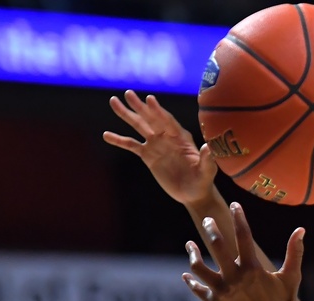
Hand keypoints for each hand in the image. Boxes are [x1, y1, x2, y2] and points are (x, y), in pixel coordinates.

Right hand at [102, 90, 217, 205]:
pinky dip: (119, 140)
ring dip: (127, 115)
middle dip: (140, 107)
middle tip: (128, 93)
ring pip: (139, 126)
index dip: (159, 111)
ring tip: (113, 102)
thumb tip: (207, 147)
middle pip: (151, 119)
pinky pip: (131, 145)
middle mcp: (167, 137)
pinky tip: (106, 135)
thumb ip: (206, 160)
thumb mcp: (206, 172)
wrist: (193, 193)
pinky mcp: (148, 155)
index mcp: (181, 138)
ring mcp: (156, 145)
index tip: (150, 100)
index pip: (168, 122)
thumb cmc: (202, 181)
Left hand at [183, 203, 303, 300]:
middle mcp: (235, 278)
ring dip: (193, 255)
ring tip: (190, 245)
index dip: (239, 217)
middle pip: (217, 246)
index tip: (235, 205)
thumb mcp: (291, 277)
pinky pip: (198, 290)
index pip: (244, 235)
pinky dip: (191, 282)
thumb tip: (301, 229)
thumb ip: (294, 252)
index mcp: (253, 268)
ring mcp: (223, 291)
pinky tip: (187, 274)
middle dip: (211, 229)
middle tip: (208, 220)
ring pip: (200, 268)